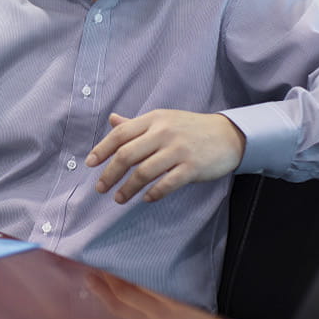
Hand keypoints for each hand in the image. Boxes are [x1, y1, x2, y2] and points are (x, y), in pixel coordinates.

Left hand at [85, 110, 244, 203]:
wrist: (228, 135)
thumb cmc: (190, 128)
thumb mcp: (163, 119)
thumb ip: (136, 123)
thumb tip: (112, 120)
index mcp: (153, 120)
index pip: (120, 134)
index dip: (102, 149)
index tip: (90, 164)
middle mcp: (163, 133)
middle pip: (127, 155)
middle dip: (109, 174)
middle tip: (100, 188)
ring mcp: (178, 150)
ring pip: (144, 172)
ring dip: (128, 188)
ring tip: (119, 198)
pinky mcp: (192, 167)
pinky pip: (166, 183)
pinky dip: (153, 193)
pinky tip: (146, 198)